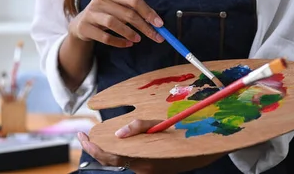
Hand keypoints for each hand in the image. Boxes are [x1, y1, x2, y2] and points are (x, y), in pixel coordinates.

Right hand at [68, 0, 164, 47]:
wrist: (80, 25)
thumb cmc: (105, 16)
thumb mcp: (117, 10)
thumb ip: (133, 13)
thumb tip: (157, 23)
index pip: (133, 0)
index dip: (148, 12)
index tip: (160, 24)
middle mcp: (100, 0)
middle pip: (126, 13)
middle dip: (144, 26)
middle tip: (155, 36)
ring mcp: (91, 13)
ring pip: (113, 23)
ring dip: (129, 33)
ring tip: (138, 40)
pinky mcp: (85, 27)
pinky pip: (105, 37)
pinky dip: (118, 42)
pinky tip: (126, 44)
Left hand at [78, 119, 223, 173]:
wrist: (211, 147)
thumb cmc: (187, 131)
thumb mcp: (163, 124)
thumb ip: (140, 127)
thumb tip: (118, 132)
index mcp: (144, 159)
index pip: (110, 156)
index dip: (93, 147)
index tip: (82, 135)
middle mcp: (144, 169)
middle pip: (112, 160)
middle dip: (96, 147)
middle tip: (85, 134)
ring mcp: (149, 171)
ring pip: (123, 160)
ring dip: (110, 149)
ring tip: (100, 135)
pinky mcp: (153, 168)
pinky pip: (133, 159)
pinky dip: (124, 150)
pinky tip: (122, 139)